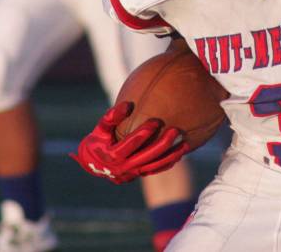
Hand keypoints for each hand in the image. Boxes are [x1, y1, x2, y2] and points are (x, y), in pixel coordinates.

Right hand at [70, 102, 188, 183]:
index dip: (144, 132)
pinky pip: (155, 170)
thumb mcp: (100, 128)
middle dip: (162, 144)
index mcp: (112, 155)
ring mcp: (132, 173)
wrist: (94, 164)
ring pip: (154, 166)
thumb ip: (111, 117)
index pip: (131, 144)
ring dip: (170, 156)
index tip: (157, 121)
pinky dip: (167, 163)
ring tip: (185, 144)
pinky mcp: (138, 175)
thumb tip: (127, 104)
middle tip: (175, 131)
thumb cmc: (98, 140)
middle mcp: (123, 167)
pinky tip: (179, 154)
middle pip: (147, 156)